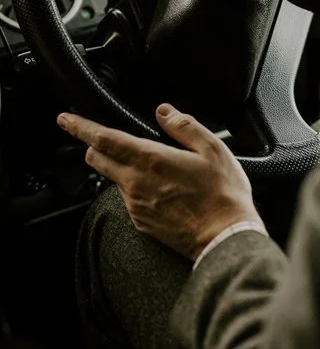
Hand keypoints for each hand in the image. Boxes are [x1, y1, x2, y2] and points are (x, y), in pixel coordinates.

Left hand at [57, 104, 263, 260]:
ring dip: (119, 168)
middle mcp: (136, 183)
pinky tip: (159, 189)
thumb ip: (184, 126)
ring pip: (113, 179)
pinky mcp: (142, 223)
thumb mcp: (212, 148)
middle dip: (94, 146)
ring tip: (146, 166)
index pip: (104, 139)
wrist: (226, 238)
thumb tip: (164, 111)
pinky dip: (134, 189)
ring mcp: (136, 205)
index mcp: (151, 159)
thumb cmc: (223, 194)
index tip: (66, 119)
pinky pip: (128, 200)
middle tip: (104, 139)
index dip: (81, 126)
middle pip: (97, 159)